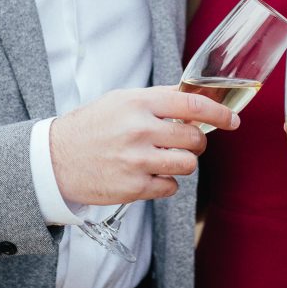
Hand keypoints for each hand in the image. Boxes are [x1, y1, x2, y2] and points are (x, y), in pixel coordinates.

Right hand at [49, 86, 239, 205]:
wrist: (54, 160)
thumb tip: (195, 99)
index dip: (218, 113)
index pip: (191, 104)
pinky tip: (149, 174)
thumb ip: (157, 100)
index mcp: (138, 103)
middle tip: (187, 142)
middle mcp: (139, 130)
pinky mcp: (133, 187)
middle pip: (194, 138)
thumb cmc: (91, 127)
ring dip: (183, 163)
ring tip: (166, 159)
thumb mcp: (120, 101)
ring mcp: (137, 161)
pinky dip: (166, 182)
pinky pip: (171, 187)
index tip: (232, 120)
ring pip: (187, 165)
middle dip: (197, 142)